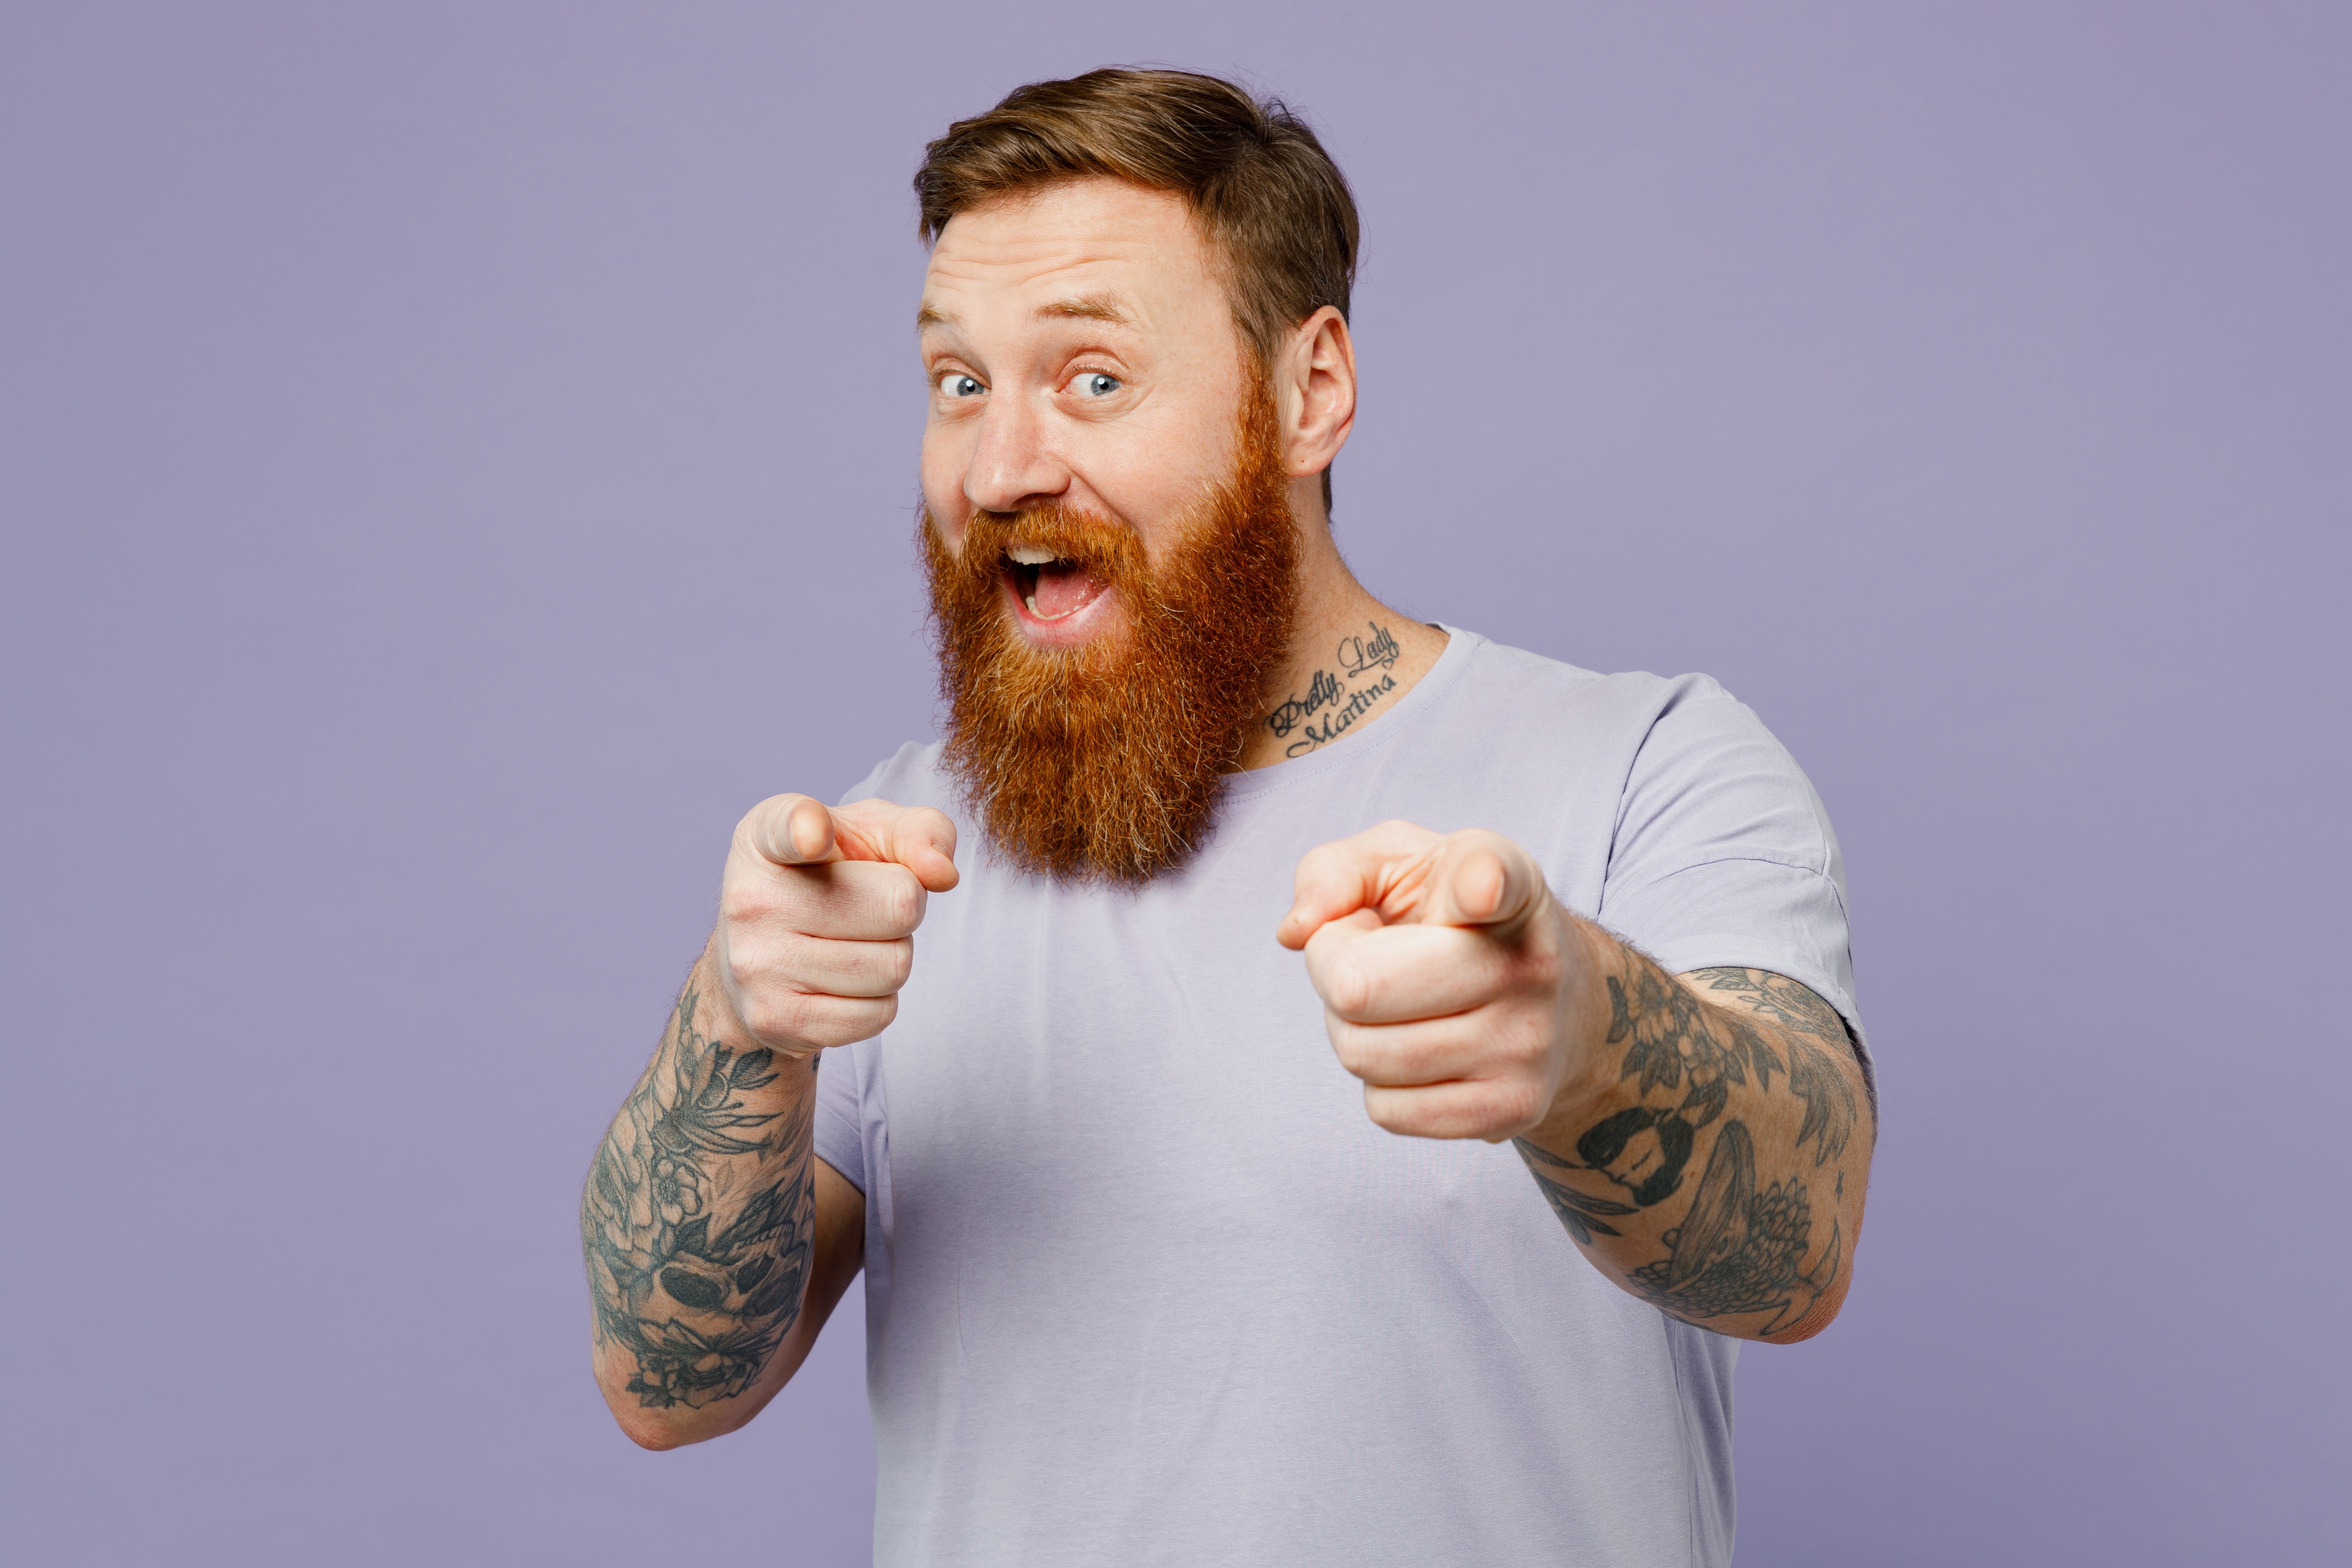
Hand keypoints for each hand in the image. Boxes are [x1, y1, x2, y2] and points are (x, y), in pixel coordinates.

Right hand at [711, 794, 958, 1058]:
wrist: (760, 960)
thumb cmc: (830, 880)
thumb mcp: (872, 835)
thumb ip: (919, 831)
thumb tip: (943, 873)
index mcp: (767, 837)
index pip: (788, 826)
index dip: (807, 829)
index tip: (814, 835)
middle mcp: (751, 897)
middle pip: (899, 907)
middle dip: (905, 910)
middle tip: (869, 910)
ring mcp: (756, 963)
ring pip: (894, 967)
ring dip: (894, 957)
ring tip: (854, 944)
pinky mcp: (772, 1018)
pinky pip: (877, 1016)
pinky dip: (879, 1001)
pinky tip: (842, 983)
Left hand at [1277, 820, 1604, 1140]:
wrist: (1560, 1002)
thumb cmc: (1453, 918)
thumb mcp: (1400, 863)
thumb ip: (1333, 871)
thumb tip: (1297, 931)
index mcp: (1505, 882)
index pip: (1494, 879)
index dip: (1481, 884)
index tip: (1480, 891)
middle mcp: (1528, 963)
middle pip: (1358, 988)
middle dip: (1332, 972)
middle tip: (1365, 957)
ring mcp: (1526, 1044)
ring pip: (1361, 1055)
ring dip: (1350, 1029)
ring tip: (1395, 1002)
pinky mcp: (1513, 1110)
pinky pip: (1385, 1110)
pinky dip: (1378, 1081)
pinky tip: (1417, 1046)